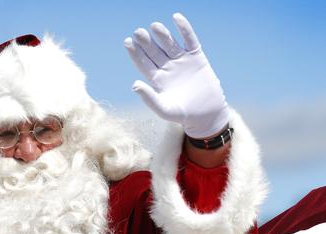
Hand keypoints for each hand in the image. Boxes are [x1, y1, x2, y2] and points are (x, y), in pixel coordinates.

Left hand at [124, 13, 229, 138]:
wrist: (206, 114)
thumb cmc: (183, 114)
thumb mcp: (164, 108)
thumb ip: (149, 98)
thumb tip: (134, 84)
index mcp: (156, 79)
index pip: (143, 62)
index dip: (135, 53)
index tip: (128, 42)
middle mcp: (166, 67)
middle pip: (154, 51)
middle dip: (146, 42)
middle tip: (138, 32)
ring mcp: (181, 61)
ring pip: (169, 44)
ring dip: (162, 34)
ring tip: (155, 26)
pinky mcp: (196, 57)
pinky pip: (189, 40)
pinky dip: (184, 29)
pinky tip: (177, 18)